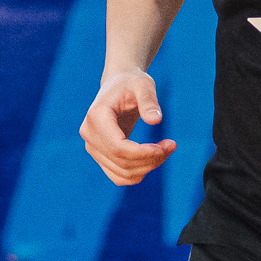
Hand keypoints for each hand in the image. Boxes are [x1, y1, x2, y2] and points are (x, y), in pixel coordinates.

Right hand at [80, 68, 175, 185]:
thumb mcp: (143, 85)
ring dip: (148, 167)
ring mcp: (92, 147)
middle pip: (121, 162)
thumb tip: (155, 120)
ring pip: (121, 173)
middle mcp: (89, 135)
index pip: (118, 147)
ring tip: (166, 149)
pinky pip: (119, 177)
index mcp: (96, 117)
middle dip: (151, 159)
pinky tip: (154, 158)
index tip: (167, 146)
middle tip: (172, 145)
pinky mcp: (100, 156)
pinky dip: (139, 173)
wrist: (119, 86)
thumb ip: (149, 100)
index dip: (144, 153)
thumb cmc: (131, 83)